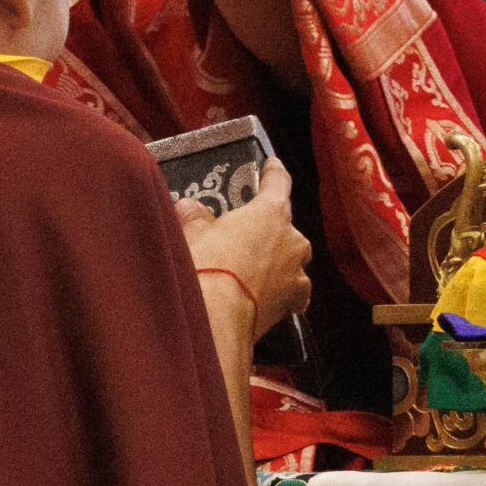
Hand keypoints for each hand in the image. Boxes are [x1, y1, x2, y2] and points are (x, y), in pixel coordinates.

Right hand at [175, 158, 311, 343]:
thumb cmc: (205, 268)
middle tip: (240, 237)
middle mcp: (292, 240)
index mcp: (270, 212)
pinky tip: (262, 296)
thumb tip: (189, 207)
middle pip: (283, 227)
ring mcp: (296, 274)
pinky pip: (291, 292)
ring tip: (248, 270)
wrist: (216, 319)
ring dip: (274, 262)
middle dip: (265, 231)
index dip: (273, 172)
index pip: (278, 182)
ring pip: (290, 260)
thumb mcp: (190, 234)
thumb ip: (194, 216)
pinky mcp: (293, 303)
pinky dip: (280, 292)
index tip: (272, 166)